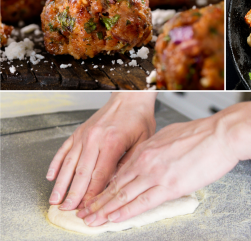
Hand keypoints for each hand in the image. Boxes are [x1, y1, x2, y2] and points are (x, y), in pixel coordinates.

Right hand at [46, 92, 156, 210]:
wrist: (130, 97)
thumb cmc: (139, 118)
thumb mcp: (142, 142)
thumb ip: (128, 162)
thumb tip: (115, 183)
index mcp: (112, 142)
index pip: (99, 174)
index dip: (92, 193)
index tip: (87, 206)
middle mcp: (95, 138)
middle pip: (81, 172)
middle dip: (74, 194)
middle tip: (67, 209)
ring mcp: (84, 134)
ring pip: (69, 163)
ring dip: (61, 183)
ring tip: (55, 198)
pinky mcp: (78, 131)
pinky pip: (64, 150)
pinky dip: (56, 164)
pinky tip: (52, 176)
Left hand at [76, 113, 238, 226]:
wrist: (221, 135)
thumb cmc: (202, 133)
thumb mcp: (171, 135)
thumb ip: (155, 148)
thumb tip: (150, 156)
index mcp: (147, 149)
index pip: (119, 172)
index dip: (104, 186)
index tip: (94, 195)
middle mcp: (146, 161)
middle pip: (115, 185)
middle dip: (97, 201)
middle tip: (83, 212)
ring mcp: (156, 174)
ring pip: (123, 196)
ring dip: (105, 210)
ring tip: (91, 219)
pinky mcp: (169, 186)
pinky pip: (142, 203)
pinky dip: (125, 213)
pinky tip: (114, 218)